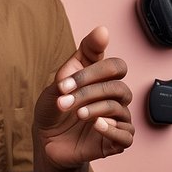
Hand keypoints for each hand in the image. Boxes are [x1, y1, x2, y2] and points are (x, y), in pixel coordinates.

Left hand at [33, 26, 133, 169]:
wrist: (44, 141)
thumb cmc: (54, 108)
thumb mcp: (60, 80)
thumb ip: (81, 57)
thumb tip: (103, 30)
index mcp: (102, 81)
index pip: (116, 66)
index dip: (94, 71)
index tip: (64, 81)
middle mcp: (113, 98)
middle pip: (118, 87)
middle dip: (89, 91)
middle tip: (65, 100)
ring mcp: (116, 120)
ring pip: (121, 109)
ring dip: (96, 109)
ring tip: (77, 114)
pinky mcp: (116, 142)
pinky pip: (127, 135)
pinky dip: (112, 129)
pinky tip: (95, 126)